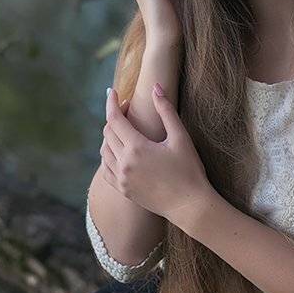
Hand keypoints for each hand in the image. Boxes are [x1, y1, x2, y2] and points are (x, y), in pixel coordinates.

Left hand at [99, 84, 218, 227]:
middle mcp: (124, 163)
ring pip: (104, 151)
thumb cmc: (189, 170)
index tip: (112, 91)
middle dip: (114, 117)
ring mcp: (121, 179)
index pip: (114, 119)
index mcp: (137, 148)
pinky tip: (117, 151)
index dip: (111, 103)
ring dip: (109, 136)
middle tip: (126, 109)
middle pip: (107, 133)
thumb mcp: (180, 137)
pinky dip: (107, 156)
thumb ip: (166, 111)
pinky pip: (105, 169)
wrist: (189, 205)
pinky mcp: (123, 190)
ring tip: (123, 129)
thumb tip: (156, 87)